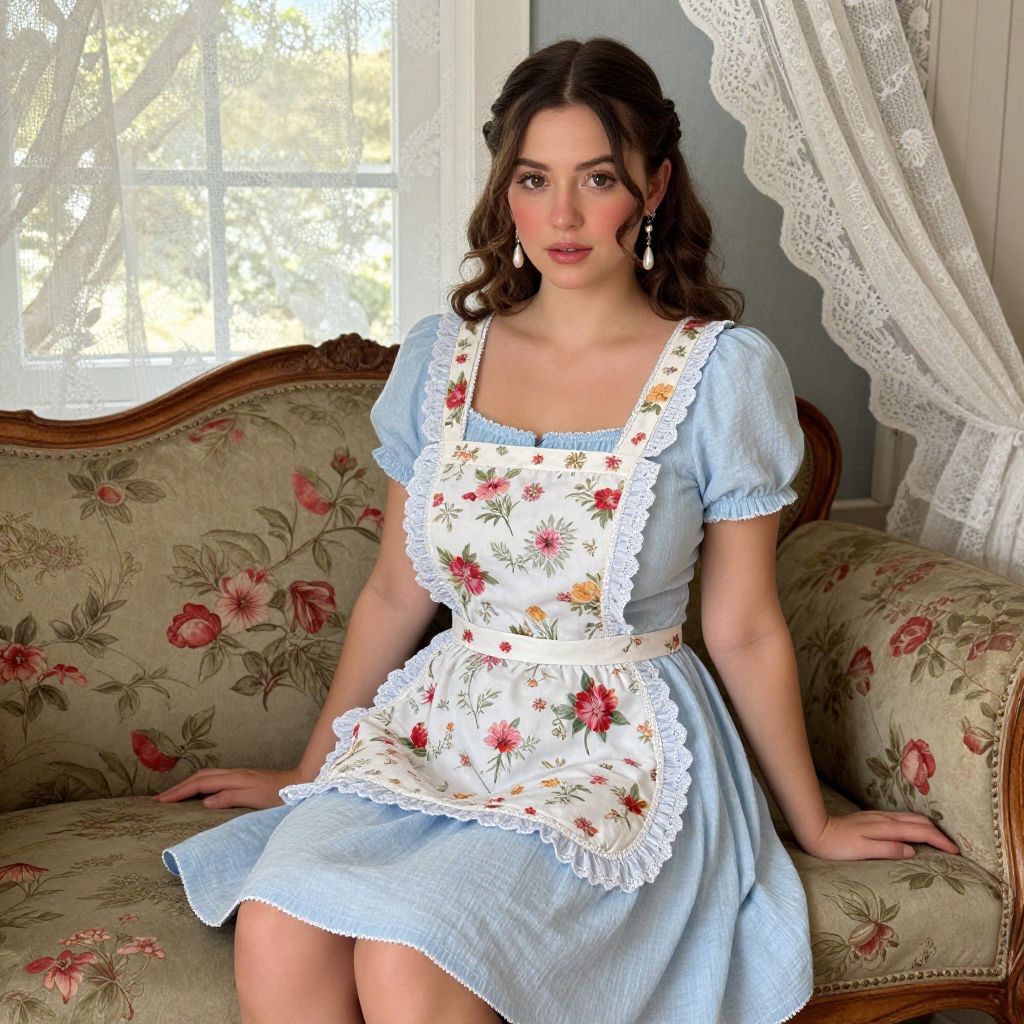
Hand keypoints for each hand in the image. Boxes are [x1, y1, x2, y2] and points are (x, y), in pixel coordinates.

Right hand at [151, 767, 306, 810]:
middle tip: (160, 798)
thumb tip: (204, 802)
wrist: (300, 784)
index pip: (200, 784)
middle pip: (200, 776)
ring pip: (206, 776)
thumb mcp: (254, 799)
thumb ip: (229, 798)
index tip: (160, 801)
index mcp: (233, 778)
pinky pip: (214, 780)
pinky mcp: (243, 780)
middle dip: (179, 786)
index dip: (179, 792)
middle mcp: (233, 774)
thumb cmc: (279, 795)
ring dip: (188, 784)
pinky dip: (200, 785)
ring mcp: (238, 775)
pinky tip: (199, 793)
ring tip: (173, 795)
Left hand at [798, 810, 960, 860]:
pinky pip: (902, 819)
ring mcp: (878, 816)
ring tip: (939, 840)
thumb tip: (913, 852)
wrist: (815, 830)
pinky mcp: (872, 818)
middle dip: (939, 832)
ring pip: (911, 817)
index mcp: (886, 827)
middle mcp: (885, 818)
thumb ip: (888, 850)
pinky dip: (915, 825)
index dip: (940, 841)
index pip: (920, 831)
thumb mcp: (862, 851)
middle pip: (919, 820)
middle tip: (952, 848)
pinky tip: (914, 833)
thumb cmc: (837, 845)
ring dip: (928, 827)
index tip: (955, 852)